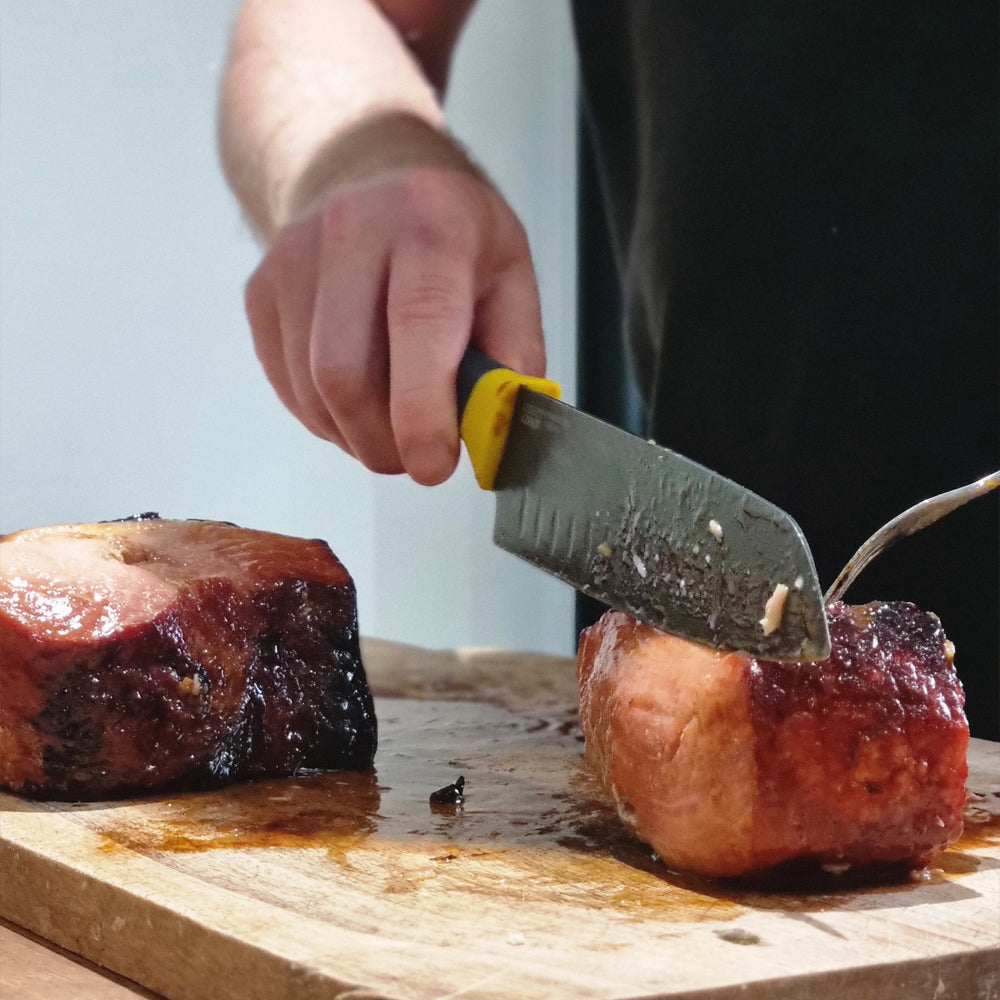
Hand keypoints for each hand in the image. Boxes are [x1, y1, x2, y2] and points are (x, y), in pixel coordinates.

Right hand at [244, 135, 544, 485]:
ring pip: (311, 391)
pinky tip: (359, 403)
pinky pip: (287, 388)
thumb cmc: (452, 236)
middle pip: (345, 373)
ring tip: (393, 428)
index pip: (417, 325)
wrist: (371, 174)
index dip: (421, 412)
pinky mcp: (261, 290)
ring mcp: (293, 258)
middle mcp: (352, 230)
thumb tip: (493, 435)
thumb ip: (512, 358)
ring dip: (356, 437)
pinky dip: (326, 419)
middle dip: (383, 444)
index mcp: (431, 224)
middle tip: (416, 460)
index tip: (433, 465)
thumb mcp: (512, 279)